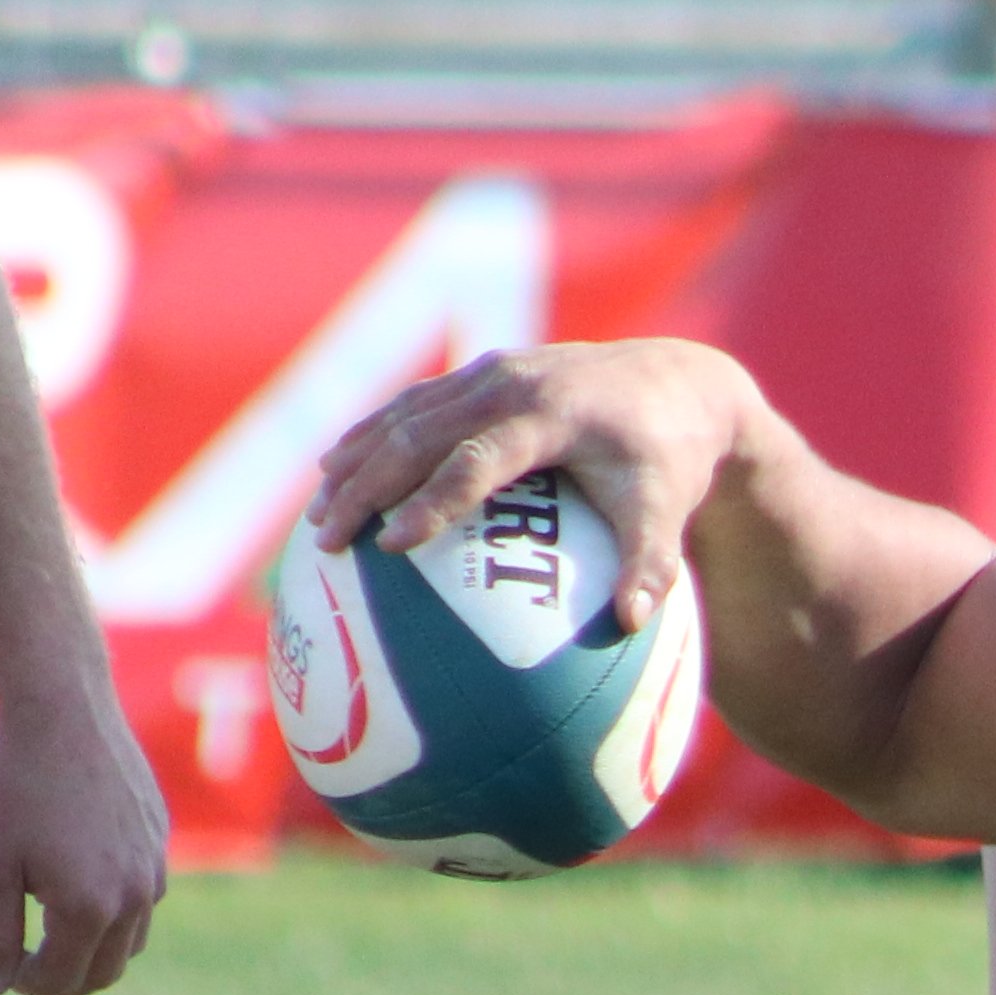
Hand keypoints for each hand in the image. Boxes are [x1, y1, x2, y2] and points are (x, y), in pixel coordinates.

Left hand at [0, 678, 169, 994]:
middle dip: (59, 978)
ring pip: (130, 940)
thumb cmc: (16, 783)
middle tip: (17, 957)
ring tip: (44, 914)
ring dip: (89, 945)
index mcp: (91, 909)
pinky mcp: (159, 839)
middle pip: (103, 974)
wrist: (63, 708)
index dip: (19, 981)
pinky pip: (142, 896)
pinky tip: (71, 868)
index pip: (58, 981)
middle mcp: (136, 896)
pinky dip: (111, 906)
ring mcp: (155, 868)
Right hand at [304, 339, 765, 633]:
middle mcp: (512, 383)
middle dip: (367, 485)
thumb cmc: (669, 460)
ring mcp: (492, 372)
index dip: (433, 501)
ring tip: (317, 515)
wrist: (678, 383)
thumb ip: (651, 565)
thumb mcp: (668, 511)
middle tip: (328, 540)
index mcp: (552, 415)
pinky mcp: (481, 373)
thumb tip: (633, 623)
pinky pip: (413, 404)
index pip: (479, 460)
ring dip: (355, 461)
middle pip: (419, 434)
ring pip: (403, 414)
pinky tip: (335, 474)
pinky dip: (370, 437)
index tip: (392, 545)